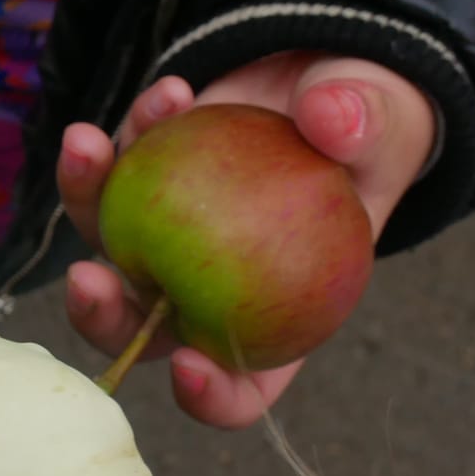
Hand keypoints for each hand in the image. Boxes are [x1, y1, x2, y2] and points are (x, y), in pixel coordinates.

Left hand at [59, 53, 434, 427]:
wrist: (326, 79)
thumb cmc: (367, 130)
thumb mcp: (388, 126)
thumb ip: (368, 127)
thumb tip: (332, 119)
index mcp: (276, 318)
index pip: (241, 389)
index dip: (210, 396)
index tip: (189, 365)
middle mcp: (206, 293)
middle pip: (139, 331)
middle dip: (101, 316)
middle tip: (86, 276)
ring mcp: (161, 240)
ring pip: (103, 245)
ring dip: (87, 198)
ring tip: (90, 144)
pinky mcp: (136, 184)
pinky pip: (114, 170)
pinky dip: (128, 135)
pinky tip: (168, 95)